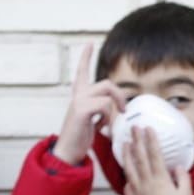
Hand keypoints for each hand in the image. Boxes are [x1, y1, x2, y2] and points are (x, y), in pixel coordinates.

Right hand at [53, 45, 125, 165]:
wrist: (69, 151)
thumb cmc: (82, 137)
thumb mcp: (95, 120)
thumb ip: (103, 110)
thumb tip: (120, 109)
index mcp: (81, 95)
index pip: (82, 71)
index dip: (85, 57)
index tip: (89, 44)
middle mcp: (79, 95)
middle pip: (108, 83)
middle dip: (121, 96)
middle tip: (124, 111)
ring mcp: (79, 101)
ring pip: (108, 92)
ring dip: (116, 108)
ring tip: (110, 123)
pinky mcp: (81, 109)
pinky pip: (105, 105)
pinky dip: (110, 117)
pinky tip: (103, 128)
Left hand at [122, 126, 191, 194]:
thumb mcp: (186, 194)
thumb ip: (182, 178)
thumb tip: (178, 167)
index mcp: (161, 178)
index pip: (154, 154)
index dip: (151, 140)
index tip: (148, 128)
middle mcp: (146, 182)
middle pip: (140, 157)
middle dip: (137, 140)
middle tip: (134, 128)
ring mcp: (137, 191)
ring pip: (129, 168)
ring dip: (127, 154)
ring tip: (125, 143)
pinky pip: (127, 184)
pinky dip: (127, 175)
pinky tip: (127, 170)